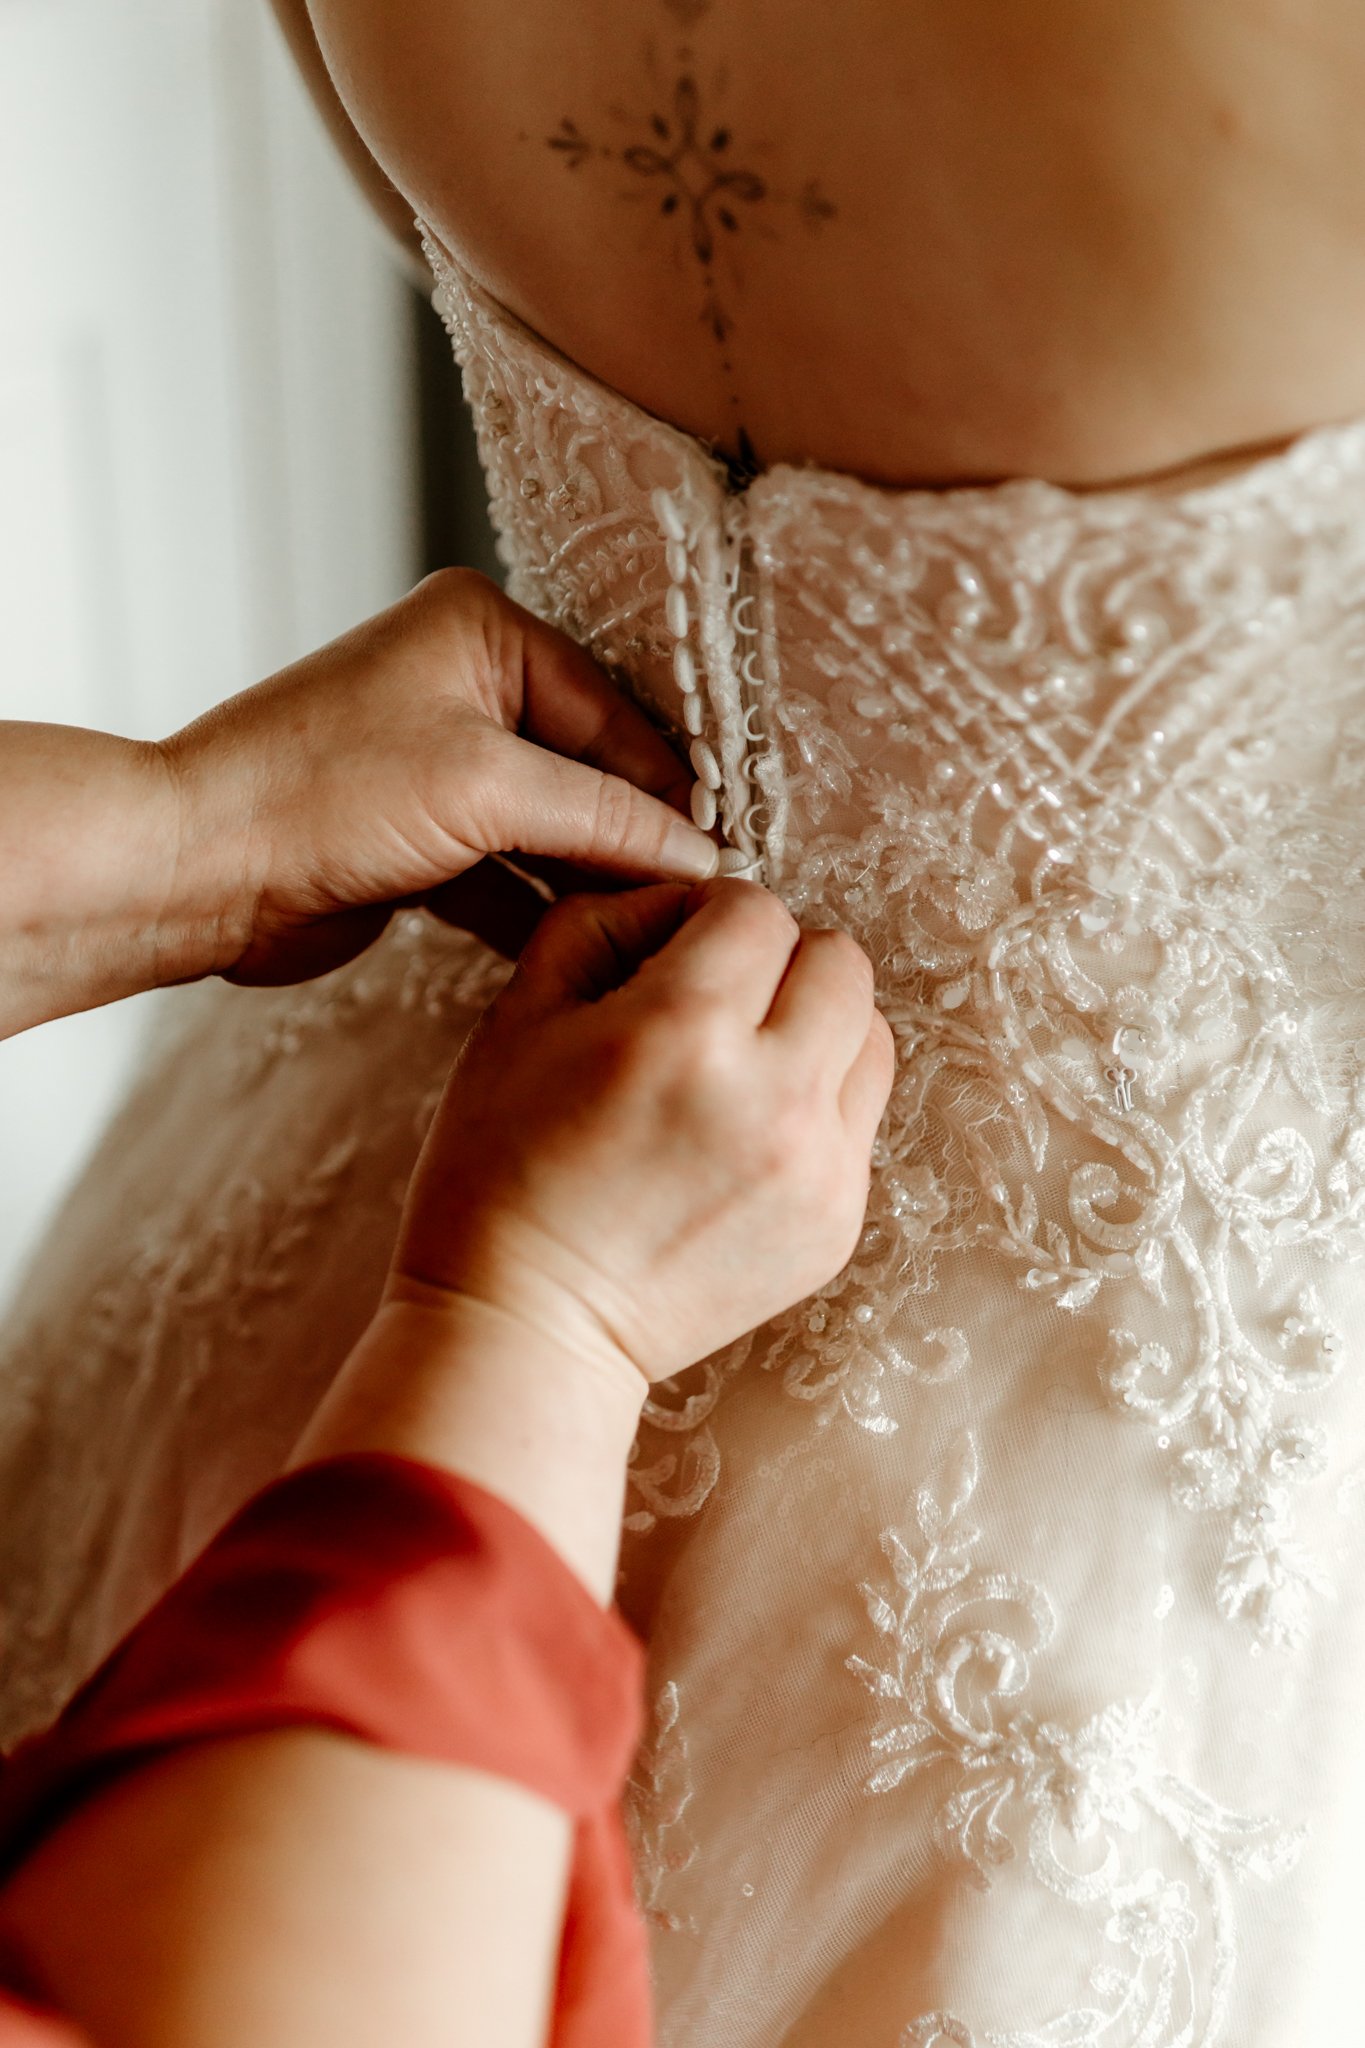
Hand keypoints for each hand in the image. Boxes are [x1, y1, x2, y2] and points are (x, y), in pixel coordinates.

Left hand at [164, 569, 717, 985]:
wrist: (194, 870)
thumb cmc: (315, 793)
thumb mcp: (484, 790)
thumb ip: (604, 819)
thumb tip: (702, 854)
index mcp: (483, 632)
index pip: (615, 714)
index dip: (671, 790)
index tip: (726, 860)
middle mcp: (465, 688)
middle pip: (590, 772)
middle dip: (635, 839)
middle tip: (699, 904)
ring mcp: (441, 767)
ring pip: (551, 830)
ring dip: (592, 882)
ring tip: (653, 934)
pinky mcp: (420, 841)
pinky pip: (508, 875)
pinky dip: (541, 912)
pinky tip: (586, 952)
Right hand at [389, 878, 894, 1389]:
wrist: (531, 1328)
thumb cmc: (502, 1172)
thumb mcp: (516, 1018)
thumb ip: (600, 925)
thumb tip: (677, 902)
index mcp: (684, 1031)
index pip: (758, 911)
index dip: (706, 919)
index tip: (670, 958)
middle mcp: (772, 1096)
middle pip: (842, 962)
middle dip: (779, 964)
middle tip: (715, 1006)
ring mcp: (818, 1169)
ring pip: (872, 1037)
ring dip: (814, 1030)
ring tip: (741, 1069)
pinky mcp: (838, 1223)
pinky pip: (860, 1121)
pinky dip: (814, 1109)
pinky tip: (741, 1140)